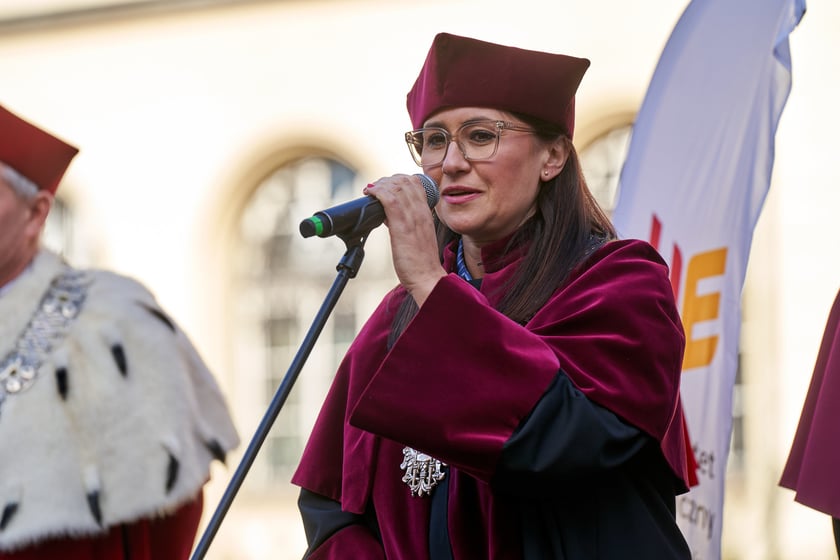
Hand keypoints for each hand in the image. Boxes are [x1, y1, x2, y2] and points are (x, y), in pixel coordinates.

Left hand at [364, 174, 445, 305]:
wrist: (427, 278)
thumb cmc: (421, 262)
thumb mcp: (418, 236)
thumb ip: (408, 224)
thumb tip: (388, 216)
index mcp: (426, 213)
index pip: (415, 183)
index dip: (399, 179)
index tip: (386, 187)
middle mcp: (421, 211)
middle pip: (405, 180)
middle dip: (387, 180)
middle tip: (375, 189)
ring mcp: (412, 217)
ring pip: (397, 186)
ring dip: (380, 184)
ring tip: (371, 191)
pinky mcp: (402, 226)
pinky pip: (389, 199)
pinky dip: (377, 192)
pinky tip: (370, 194)